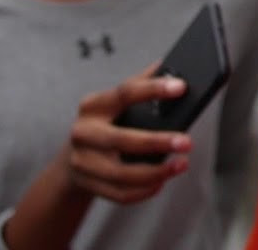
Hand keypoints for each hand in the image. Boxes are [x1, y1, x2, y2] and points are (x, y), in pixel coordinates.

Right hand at [64, 65, 191, 203]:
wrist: (71, 159)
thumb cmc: (104, 124)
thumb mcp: (115, 102)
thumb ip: (140, 82)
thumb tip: (166, 63)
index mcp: (93, 105)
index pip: (125, 92)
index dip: (154, 89)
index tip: (182, 87)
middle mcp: (83, 132)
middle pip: (122, 139)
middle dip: (157, 142)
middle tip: (187, 142)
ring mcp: (82, 162)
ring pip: (121, 173)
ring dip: (156, 172)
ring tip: (181, 164)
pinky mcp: (87, 184)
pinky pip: (120, 193)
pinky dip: (145, 190)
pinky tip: (162, 181)